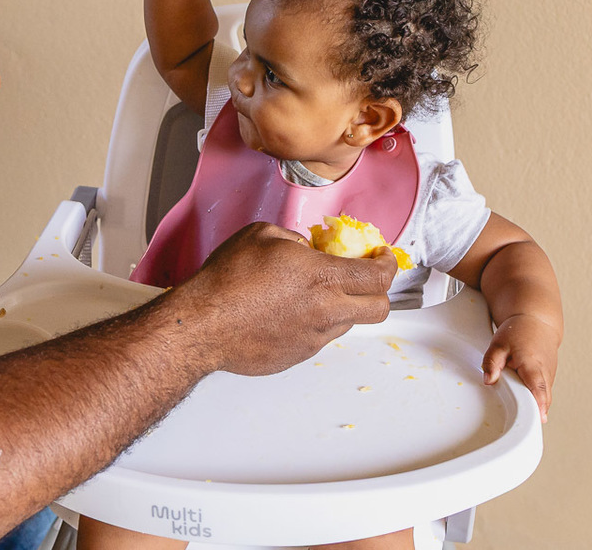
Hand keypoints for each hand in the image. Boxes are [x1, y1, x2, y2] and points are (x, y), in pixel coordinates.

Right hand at [170, 223, 396, 376]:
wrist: (203, 325)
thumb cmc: (226, 281)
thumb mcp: (260, 235)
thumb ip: (293, 239)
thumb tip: (304, 248)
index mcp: (323, 278)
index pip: (379, 275)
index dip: (387, 263)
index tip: (382, 256)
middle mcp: (326, 311)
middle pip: (380, 308)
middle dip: (380, 290)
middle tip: (365, 278)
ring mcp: (314, 337)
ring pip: (349, 323)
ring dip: (344, 306)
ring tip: (317, 293)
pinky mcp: (298, 355)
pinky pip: (320, 337)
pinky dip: (316, 322)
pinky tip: (290, 311)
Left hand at [482, 313, 559, 422]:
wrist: (536, 322)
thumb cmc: (518, 331)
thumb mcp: (499, 344)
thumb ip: (492, 362)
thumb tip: (489, 380)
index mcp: (533, 364)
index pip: (538, 388)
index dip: (539, 404)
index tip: (538, 419)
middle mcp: (545, 373)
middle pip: (543, 398)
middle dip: (537, 413)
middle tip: (528, 431)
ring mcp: (549, 376)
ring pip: (544, 397)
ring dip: (536, 408)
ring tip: (524, 423)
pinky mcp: (548, 378)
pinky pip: (543, 393)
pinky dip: (536, 401)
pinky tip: (525, 409)